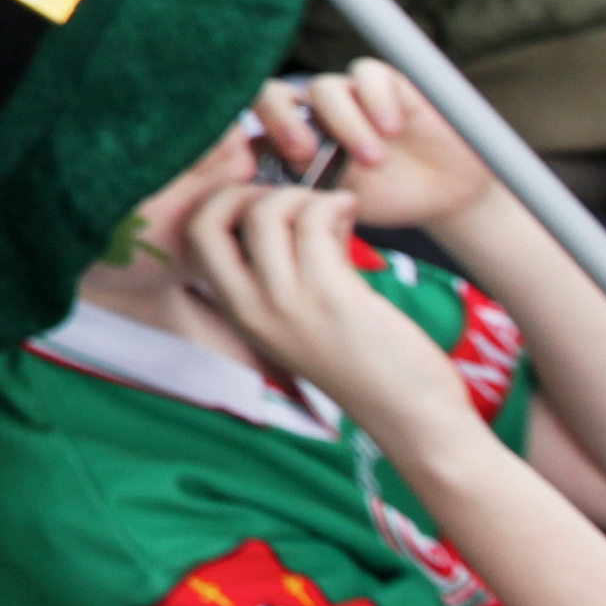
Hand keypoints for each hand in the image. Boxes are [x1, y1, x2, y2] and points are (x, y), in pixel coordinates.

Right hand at [176, 181, 489, 448]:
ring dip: (304, 195)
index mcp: (239, 313)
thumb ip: (286, 268)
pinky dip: (335, 203)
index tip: (266, 200)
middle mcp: (251, 308)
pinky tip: (350, 211)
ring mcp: (287, 303)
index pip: (195, 237)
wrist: (410, 414)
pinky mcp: (330, 295)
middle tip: (294, 198)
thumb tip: (294, 207)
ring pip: (268, 213)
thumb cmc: (366, 365)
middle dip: (248, 191)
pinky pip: (315, 221)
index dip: (223, 203)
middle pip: (210, 220)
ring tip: (335, 207)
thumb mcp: (302, 319)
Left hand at [261, 61, 494, 236]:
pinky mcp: (386, 83)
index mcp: (287, 139)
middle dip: (278, 118)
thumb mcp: (337, 205)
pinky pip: (368, 75)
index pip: (247, 123)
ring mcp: (347, 95)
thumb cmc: (384, 200)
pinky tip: (392, 129)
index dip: (242, 134)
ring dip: (346, 125)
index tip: (254, 166)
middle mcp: (311, 113)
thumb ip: (300, 193)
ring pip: (325, 89)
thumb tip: (256, 199)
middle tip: (302, 151)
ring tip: (373, 161)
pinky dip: (376, 100)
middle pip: (272, 94)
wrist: (443, 195)